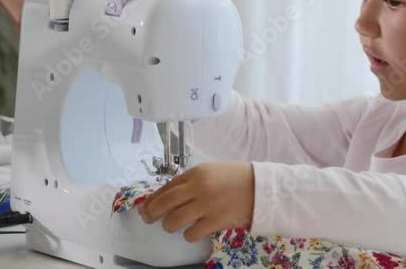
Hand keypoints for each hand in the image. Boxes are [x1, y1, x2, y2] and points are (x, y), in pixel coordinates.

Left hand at [138, 162, 254, 241]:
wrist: (261, 189)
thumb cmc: (235, 178)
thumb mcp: (210, 171)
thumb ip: (189, 181)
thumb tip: (167, 195)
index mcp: (196, 173)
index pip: (166, 187)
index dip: (152, 198)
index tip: (145, 206)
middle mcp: (198, 188)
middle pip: (164, 203)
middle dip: (152, 213)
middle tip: (148, 218)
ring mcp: (206, 206)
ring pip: (174, 221)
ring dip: (170, 225)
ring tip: (173, 225)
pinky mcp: (215, 222)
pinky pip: (191, 233)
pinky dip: (189, 234)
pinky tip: (193, 231)